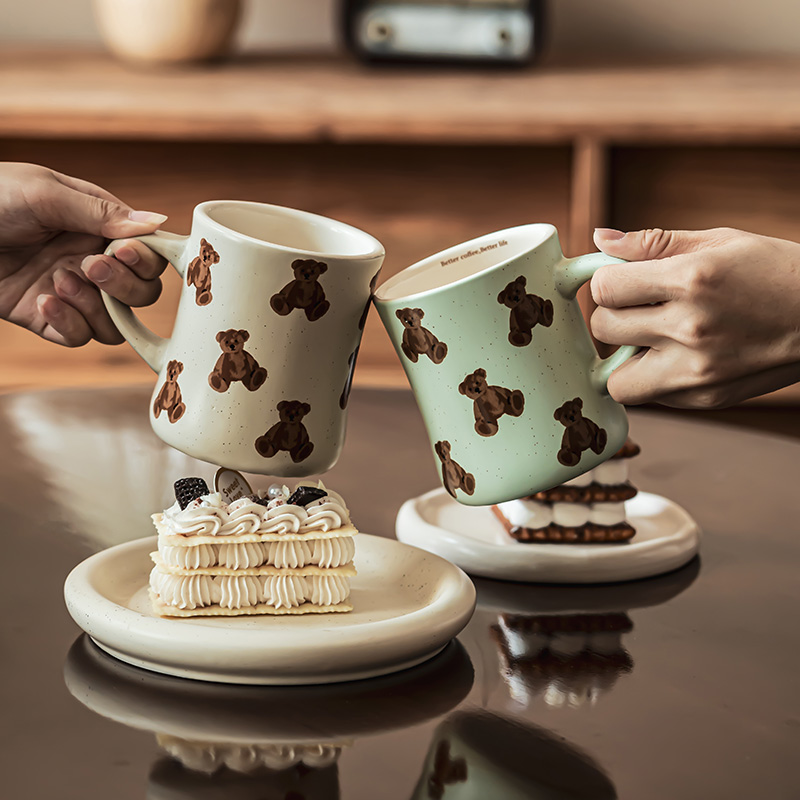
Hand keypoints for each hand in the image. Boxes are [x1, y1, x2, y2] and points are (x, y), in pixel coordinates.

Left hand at [0, 162, 168, 345]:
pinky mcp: (46, 318)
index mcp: (99, 227)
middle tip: (89, 266)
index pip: (148, 255)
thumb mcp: (44, 192)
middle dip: (123, 287)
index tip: (121, 252)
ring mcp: (71, 292)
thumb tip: (157, 223)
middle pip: (142, 294)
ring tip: (58, 282)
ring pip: (117, 323)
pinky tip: (41, 301)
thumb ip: (101, 212)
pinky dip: (68, 324)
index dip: (145, 261)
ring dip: (95, 308)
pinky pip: (80, 336)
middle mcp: (91, 261)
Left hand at [590, 227, 799, 407]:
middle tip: (637, 308)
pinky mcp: (704, 398)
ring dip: (623, 358)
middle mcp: (691, 328)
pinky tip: (677, 356)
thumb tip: (600, 238)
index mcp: (692, 279)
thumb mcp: (719, 241)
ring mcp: (697, 370)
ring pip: (616, 379)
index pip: (605, 287)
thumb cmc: (774, 271)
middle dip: (612, 314)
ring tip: (649, 339)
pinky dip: (652, 377)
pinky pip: (650, 395)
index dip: (606, 281)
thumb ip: (652, 243)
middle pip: (604, 329)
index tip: (622, 280)